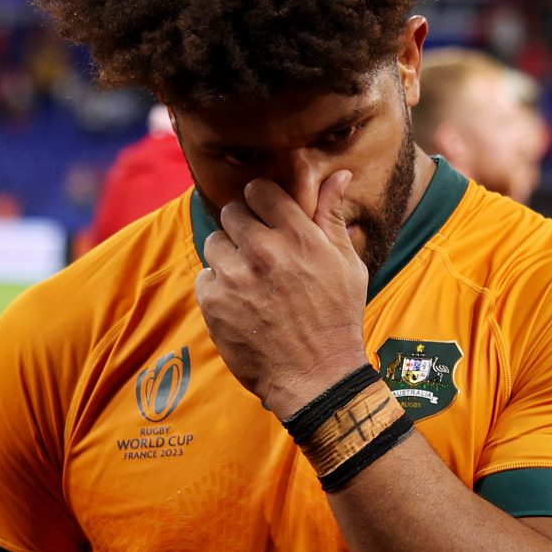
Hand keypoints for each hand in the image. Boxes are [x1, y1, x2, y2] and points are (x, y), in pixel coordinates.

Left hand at [195, 170, 373, 419]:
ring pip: (214, 242)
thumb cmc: (336, 320)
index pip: (259, 190)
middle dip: (243, 227)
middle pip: (232, 213)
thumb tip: (337, 174)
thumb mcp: (347, 265)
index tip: (266, 216)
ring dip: (228, 256)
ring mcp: (236, 277)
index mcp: (299, 237)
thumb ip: (332, 217)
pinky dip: (218, 287)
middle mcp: (265, 251)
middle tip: (257, 251)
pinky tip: (240, 303)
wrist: (316, 376)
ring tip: (249, 280)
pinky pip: (204, 276)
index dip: (261, 201)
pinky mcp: (215, 302)